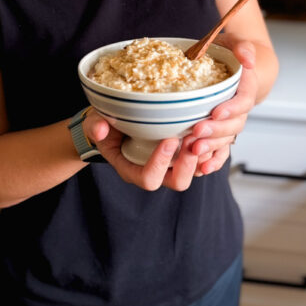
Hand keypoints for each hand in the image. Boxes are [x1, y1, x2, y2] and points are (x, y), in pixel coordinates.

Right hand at [82, 110, 200, 191]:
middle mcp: (154, 171)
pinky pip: (201, 160)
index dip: (160, 163)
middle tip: (193, 138)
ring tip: (204, 132)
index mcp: (132, 170)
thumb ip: (95, 127)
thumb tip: (100, 130)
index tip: (169, 139)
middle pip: (177, 182)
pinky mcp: (181, 155)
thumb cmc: (104, 125)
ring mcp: (170, 165)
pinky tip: (211, 129)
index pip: (148, 179)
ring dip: (201, 155)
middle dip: (188, 163)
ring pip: (193, 172)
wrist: (114, 123)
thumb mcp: (94, 124)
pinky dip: (208, 149)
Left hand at [186, 36, 258, 175]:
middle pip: (235, 124)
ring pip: (227, 138)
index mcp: (245, 88)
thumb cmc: (231, 53)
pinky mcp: (222, 130)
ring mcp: (232, 121)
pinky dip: (214, 160)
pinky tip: (202, 168)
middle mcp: (241, 108)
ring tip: (194, 150)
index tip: (216, 112)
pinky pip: (222, 149)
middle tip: (197, 132)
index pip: (243, 101)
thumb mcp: (235, 44)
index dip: (232, 108)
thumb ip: (243, 48)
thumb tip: (248, 58)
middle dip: (217, 130)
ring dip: (212, 146)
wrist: (235, 66)